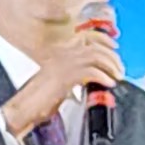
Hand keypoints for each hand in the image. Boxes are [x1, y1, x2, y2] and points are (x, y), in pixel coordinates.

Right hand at [0, 25, 123, 135]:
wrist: (24, 107)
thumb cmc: (39, 98)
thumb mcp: (60, 80)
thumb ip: (75, 73)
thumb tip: (95, 74)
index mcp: (60, 52)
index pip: (87, 37)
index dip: (104, 40)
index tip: (115, 46)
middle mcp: (62, 54)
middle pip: (96, 47)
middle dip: (112, 58)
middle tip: (120, 70)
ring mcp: (64, 64)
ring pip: (96, 57)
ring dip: (111, 66)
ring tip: (117, 77)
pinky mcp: (65, 76)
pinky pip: (91, 71)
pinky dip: (103, 77)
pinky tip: (108, 83)